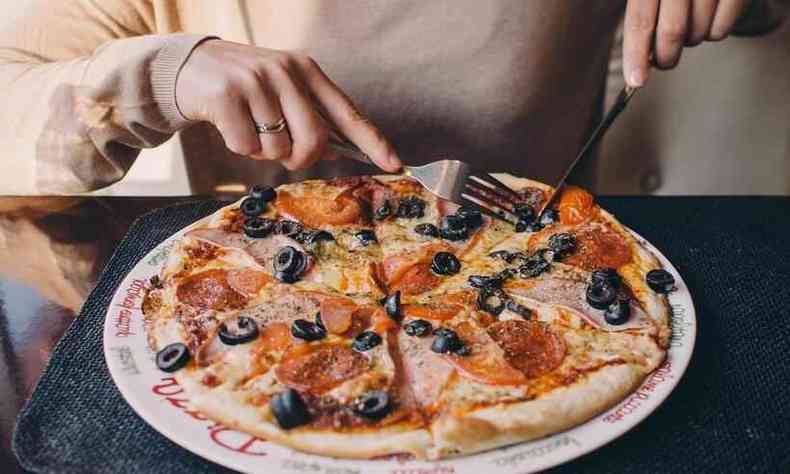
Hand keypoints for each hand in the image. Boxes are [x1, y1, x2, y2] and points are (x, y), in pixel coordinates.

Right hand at [175, 40, 400, 171]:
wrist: (189, 66)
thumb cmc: (246, 87)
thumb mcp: (282, 89)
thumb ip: (310, 115)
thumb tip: (337, 152)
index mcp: (306, 71)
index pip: (348, 112)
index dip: (373, 142)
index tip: (395, 164)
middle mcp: (285, 71)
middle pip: (315, 141)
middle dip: (300, 158)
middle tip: (284, 152)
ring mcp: (255, 82)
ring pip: (277, 149)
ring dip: (263, 152)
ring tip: (250, 126)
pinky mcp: (226, 95)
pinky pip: (246, 147)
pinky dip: (239, 147)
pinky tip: (231, 125)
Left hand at [623, 0, 751, 86]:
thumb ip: (643, 17)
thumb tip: (637, 60)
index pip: (639, 20)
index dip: (635, 54)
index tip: (636, 80)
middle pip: (671, 31)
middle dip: (666, 56)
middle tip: (665, 61)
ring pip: (697, 32)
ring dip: (691, 40)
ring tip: (691, 25)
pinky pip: (720, 29)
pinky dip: (713, 32)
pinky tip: (710, 18)